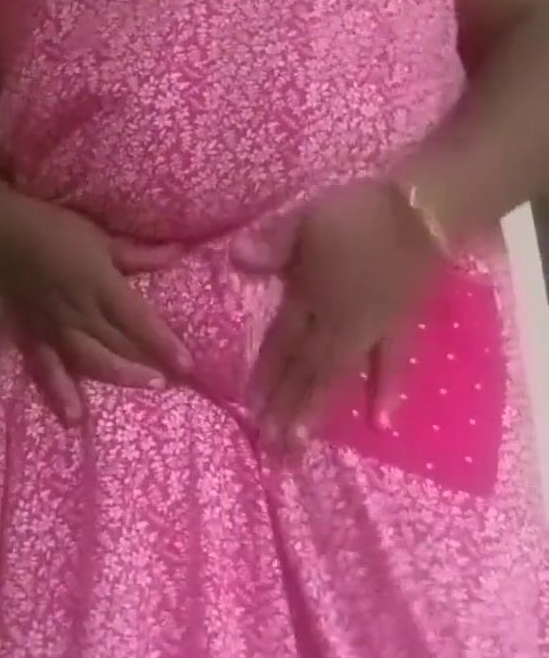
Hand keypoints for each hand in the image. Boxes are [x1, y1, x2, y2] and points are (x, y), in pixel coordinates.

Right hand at [0, 183, 190, 423]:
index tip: (187, 364)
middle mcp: (79, 313)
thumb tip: (178, 254)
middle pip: (118, 345)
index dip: (163, 344)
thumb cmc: (51, 228)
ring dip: (119, 377)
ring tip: (146, 388)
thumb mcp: (99, 236)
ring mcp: (55, 329)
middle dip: (147, 363)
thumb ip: (137, 254)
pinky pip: (48, 369)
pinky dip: (61, 393)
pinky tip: (74, 417)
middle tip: (174, 379)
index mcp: (98, 285)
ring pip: (91, 361)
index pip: (137, 320)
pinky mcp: (33, 337)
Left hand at [233, 180, 442, 445]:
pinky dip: (387, 393)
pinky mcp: (401, 326)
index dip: (266, 376)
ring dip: (318, 410)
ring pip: (337, 376)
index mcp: (309, 298)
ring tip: (302, 444)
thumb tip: (236, 259)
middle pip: (305, 370)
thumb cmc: (359, 213)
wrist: (421, 213)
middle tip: (271, 445)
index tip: (250, 410)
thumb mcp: (305, 221)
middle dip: (287, 407)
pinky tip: (382, 423)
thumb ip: (271, 245)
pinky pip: (393, 365)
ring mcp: (370, 330)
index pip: (281, 345)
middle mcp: (335, 324)